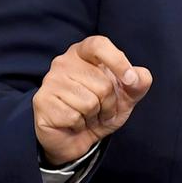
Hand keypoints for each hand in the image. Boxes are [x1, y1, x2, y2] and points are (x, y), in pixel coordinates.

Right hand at [33, 35, 151, 165]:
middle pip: (102, 83)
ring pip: (89, 102)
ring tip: (87, 116)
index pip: (98, 44)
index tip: (130, 81)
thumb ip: (139, 81)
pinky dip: (80, 125)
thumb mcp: (128, 94)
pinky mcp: (41, 101)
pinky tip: (74, 123)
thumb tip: (136, 77)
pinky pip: (73, 116)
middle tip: (100, 109)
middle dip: (109, 103)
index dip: (118, 61)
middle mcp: (63, 62)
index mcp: (84, 52)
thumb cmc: (102, 109)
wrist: (78, 137)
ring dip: (95, 115)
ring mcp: (50, 81)